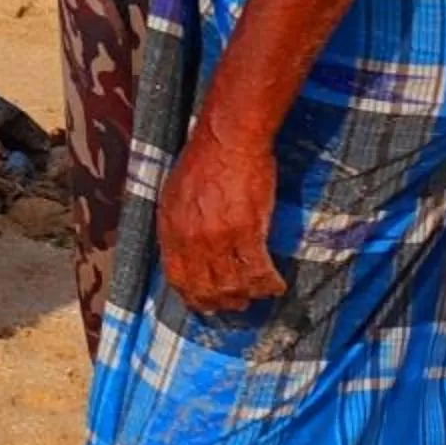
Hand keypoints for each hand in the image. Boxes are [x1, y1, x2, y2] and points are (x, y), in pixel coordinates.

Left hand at [156, 127, 286, 314]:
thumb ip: (177, 225)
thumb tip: (181, 250)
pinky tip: (275, 285)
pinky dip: (268, 283)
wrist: (227, 139)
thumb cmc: (202, 160)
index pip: (176, 276)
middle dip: (221, 302)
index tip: (202, 303)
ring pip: (233, 284)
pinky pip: (258, 271)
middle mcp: (190, 239)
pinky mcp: (246, 231)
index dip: (191, 295)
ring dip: (247, 295)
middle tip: (235, 305)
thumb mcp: (174, 194)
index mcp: (170, 228)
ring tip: (257, 295)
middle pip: (205, 287)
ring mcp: (218, 237)